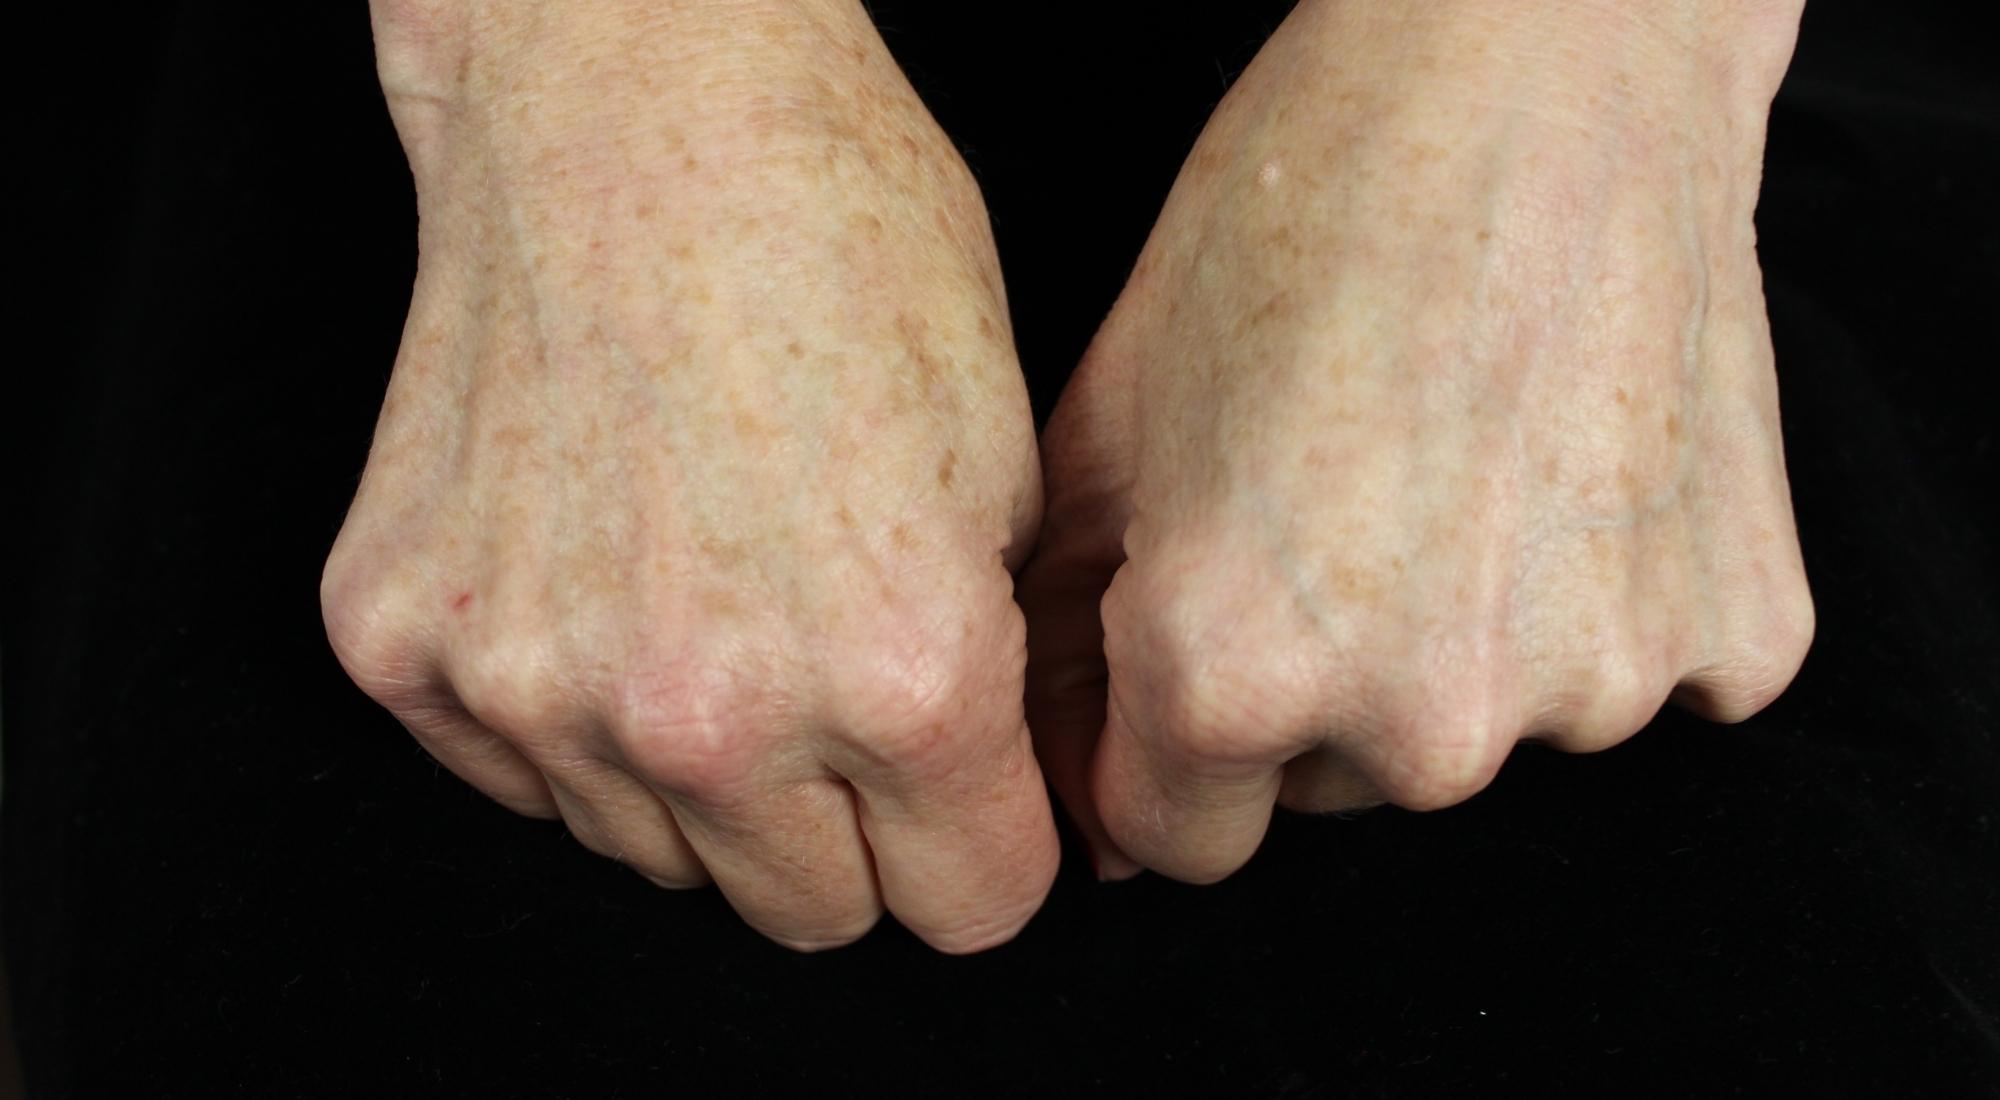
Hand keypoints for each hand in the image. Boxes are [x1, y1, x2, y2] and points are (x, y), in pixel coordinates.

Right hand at [323, 0, 1056, 951]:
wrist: (631, 109)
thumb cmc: (843, 241)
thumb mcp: (1007, 467)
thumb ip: (994, 683)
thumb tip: (983, 810)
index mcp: (898, 674)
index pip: (970, 910)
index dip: (984, 846)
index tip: (966, 797)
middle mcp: (708, 716)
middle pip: (812, 917)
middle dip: (849, 837)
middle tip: (836, 697)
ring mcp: (536, 688)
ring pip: (659, 859)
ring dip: (701, 778)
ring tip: (711, 599)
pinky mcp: (404, 648)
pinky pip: (519, 780)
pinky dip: (567, 711)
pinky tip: (602, 571)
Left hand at [1022, 0, 1815, 882]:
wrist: (1543, 66)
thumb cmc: (1303, 205)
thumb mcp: (1115, 407)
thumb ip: (1068, 623)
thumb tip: (1060, 764)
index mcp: (1232, 671)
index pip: (1175, 841)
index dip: (1162, 744)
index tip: (1195, 649)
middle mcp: (1419, 724)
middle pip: (1331, 787)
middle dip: (1311, 686)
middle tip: (1339, 506)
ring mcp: (1594, 688)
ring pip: (1485, 736)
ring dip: (1462, 646)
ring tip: (1459, 467)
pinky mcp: (1733, 637)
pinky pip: (1639, 679)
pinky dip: (1602, 602)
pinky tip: (1571, 468)